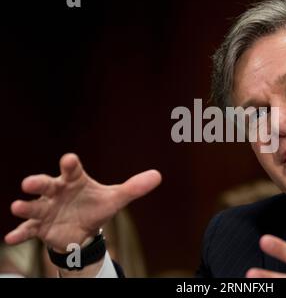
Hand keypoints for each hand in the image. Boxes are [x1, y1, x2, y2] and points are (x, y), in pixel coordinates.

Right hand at [4, 153, 161, 252]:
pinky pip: (29, 229)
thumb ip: (134, 187)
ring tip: (18, 206)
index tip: (68, 160)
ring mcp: (47, 209)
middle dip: (38, 183)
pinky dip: (20, 233)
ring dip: (26, 206)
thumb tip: (159, 176)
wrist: (83, 229)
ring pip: (35, 206)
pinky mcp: (41, 226)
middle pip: (47, 184)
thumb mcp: (116, 198)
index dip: (70, 165)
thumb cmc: (96, 207)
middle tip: (30, 183)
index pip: (72, 170)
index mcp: (75, 181)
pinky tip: (12, 237)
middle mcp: (58, 191)